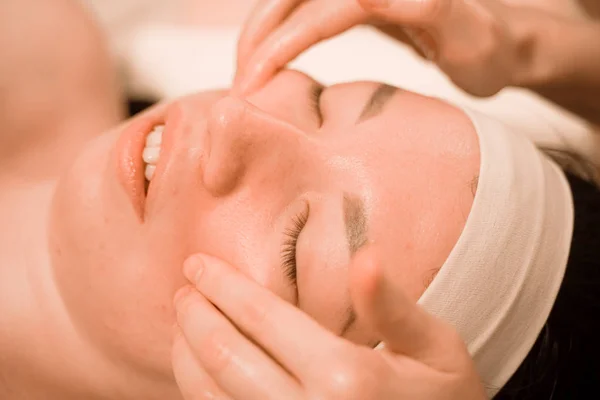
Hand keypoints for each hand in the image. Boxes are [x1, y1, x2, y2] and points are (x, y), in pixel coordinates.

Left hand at [171, 249, 486, 399]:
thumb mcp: (436, 348)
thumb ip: (391, 305)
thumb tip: (362, 255)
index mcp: (348, 378)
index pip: (264, 318)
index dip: (223, 286)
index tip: (198, 264)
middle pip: (226, 357)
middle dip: (195, 317)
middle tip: (182, 290)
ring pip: (211, 397)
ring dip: (187, 355)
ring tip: (181, 323)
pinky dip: (199, 392)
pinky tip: (197, 370)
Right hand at [233, 0, 551, 96]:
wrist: (501, 41)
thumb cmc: (489, 48)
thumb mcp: (466, 36)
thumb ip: (425, 10)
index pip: (316, 14)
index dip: (279, 47)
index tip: (251, 84)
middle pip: (290, 1)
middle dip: (258, 39)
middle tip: (238, 87)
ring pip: (291, 6)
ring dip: (261, 37)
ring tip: (244, 77)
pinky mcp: (357, 4)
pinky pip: (305, 15)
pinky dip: (280, 37)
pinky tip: (269, 61)